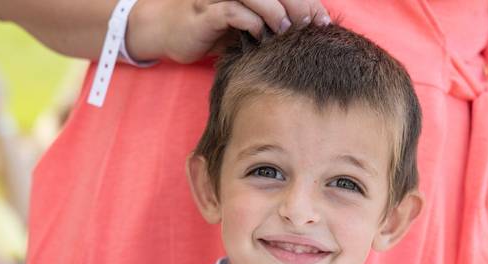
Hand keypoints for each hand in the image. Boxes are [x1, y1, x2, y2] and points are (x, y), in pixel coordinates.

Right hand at [128, 0, 330, 63]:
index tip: (323, 21)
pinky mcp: (204, 12)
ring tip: (288, 30)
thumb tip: (308, 28)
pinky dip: (251, 23)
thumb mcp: (244, 21)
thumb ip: (270, 19)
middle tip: (312, 26)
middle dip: (299, 5)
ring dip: (276, 12)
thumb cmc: (210, 26)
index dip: (307, 2)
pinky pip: (232, 12)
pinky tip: (260, 36)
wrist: (164, 29)